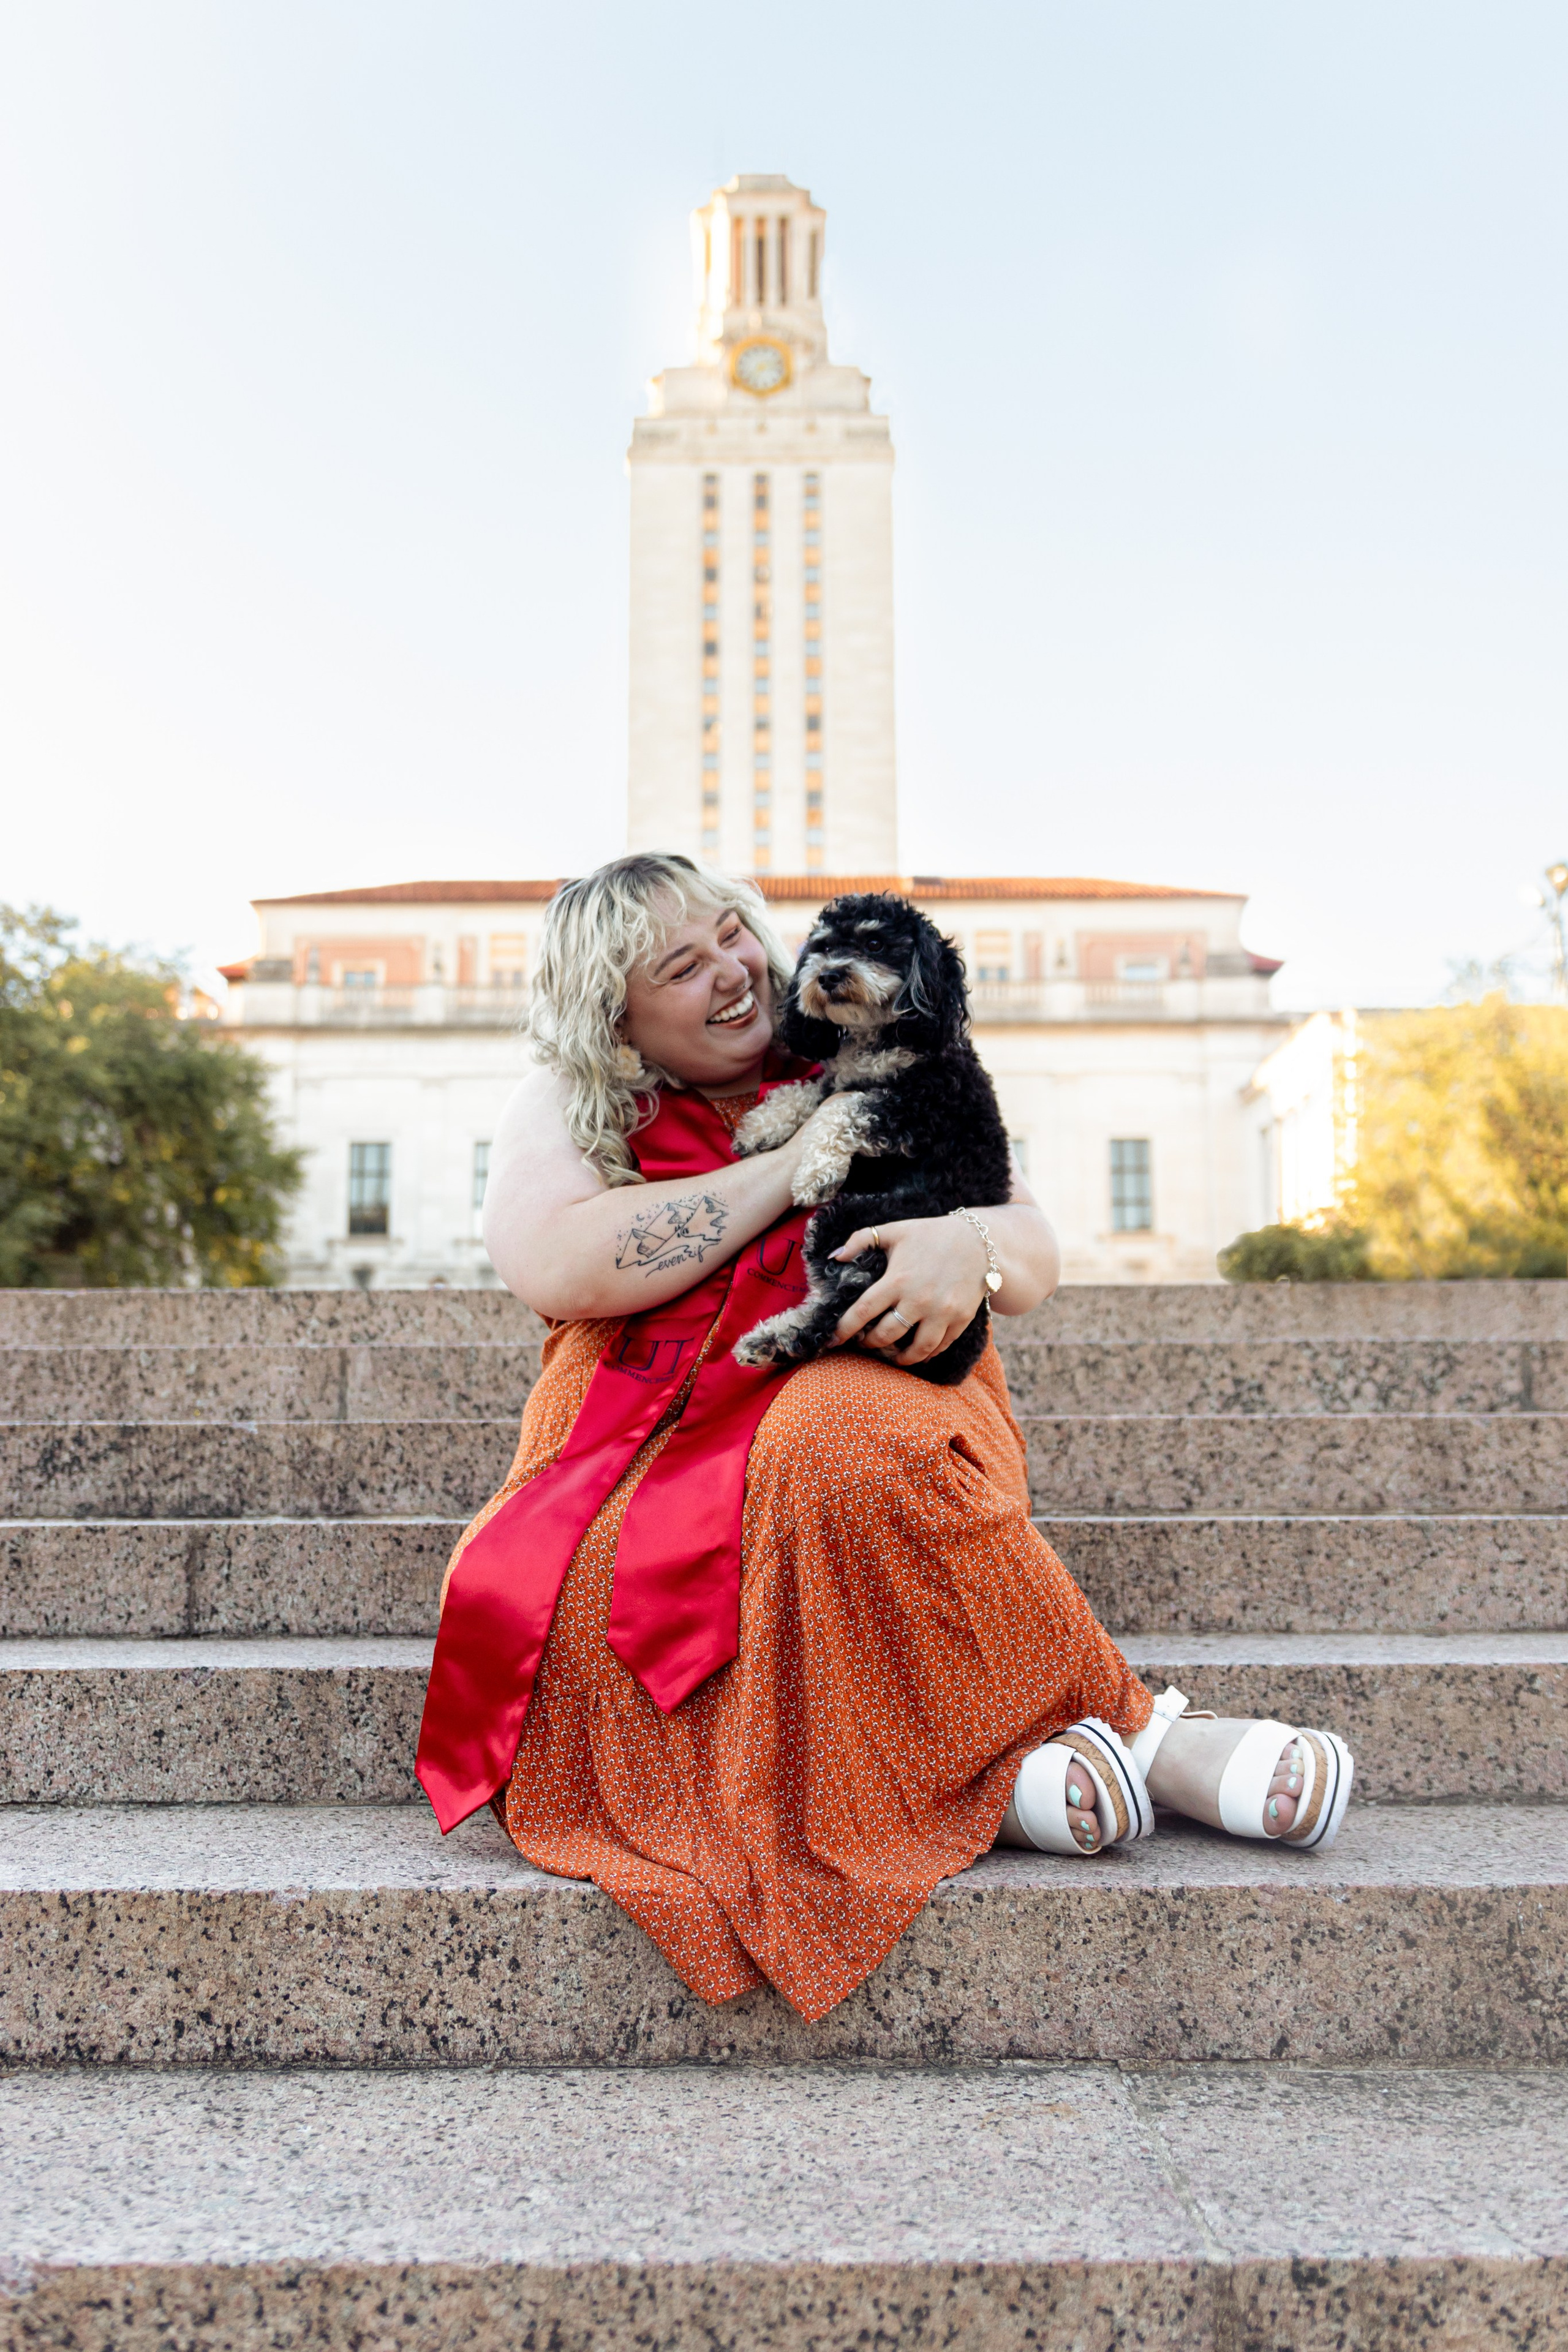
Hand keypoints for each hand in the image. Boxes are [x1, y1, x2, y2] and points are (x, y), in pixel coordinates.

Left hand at [829, 1216, 991, 1366]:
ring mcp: (942, 1312)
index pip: (863, 1312)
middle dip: (870, 1343)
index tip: (832, 1340)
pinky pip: (940, 1346)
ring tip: (892, 1356)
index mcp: (897, 1279)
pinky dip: (927, 1353)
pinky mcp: (961, 1319)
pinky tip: (918, 1351)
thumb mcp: (895, 1230)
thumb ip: (861, 1240)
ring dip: (900, 1357)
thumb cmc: (931, 1234)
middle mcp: (919, 1300)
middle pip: (886, 1335)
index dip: (844, 1329)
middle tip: (865, 1342)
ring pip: (916, 1349)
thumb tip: (835, 1257)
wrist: (979, 1241)